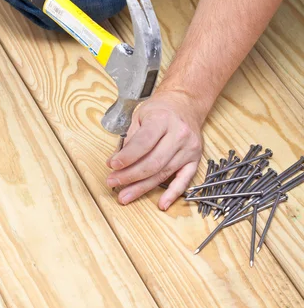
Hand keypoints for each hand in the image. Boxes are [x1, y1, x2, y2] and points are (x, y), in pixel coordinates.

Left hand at [106, 91, 202, 209]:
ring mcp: (189, 148)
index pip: (143, 143)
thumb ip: (130, 139)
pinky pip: (184, 180)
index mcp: (162, 119)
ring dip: (143, 187)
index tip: (112, 166)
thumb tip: (117, 162)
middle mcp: (179, 134)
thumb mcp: (140, 115)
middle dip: (130, 176)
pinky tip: (161, 204)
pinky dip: (173, 194)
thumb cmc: (160, 109)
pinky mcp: (195, 159)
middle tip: (113, 183)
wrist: (185, 104)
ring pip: (164, 173)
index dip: (127, 157)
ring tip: (125, 195)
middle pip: (153, 162)